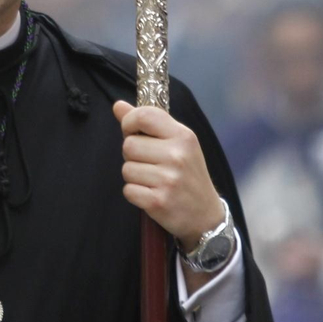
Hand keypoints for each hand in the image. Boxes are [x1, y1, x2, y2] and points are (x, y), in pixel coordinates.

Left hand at [113, 100, 223, 246]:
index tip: (132, 131)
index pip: (144, 115)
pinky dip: (135, 194)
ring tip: (154, 180)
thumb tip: (118, 106)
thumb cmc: (188, 175)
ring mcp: (168, 180)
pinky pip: (128, 190)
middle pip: (129, 145)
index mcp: (183, 136)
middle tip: (150, 164)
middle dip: (132, 155)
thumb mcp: (177, 144)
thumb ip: (148, 123)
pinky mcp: (158, 202)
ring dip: (134, 176)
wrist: (205, 215)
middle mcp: (177, 156)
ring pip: (126, 169)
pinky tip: (151, 194)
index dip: (129, 122)